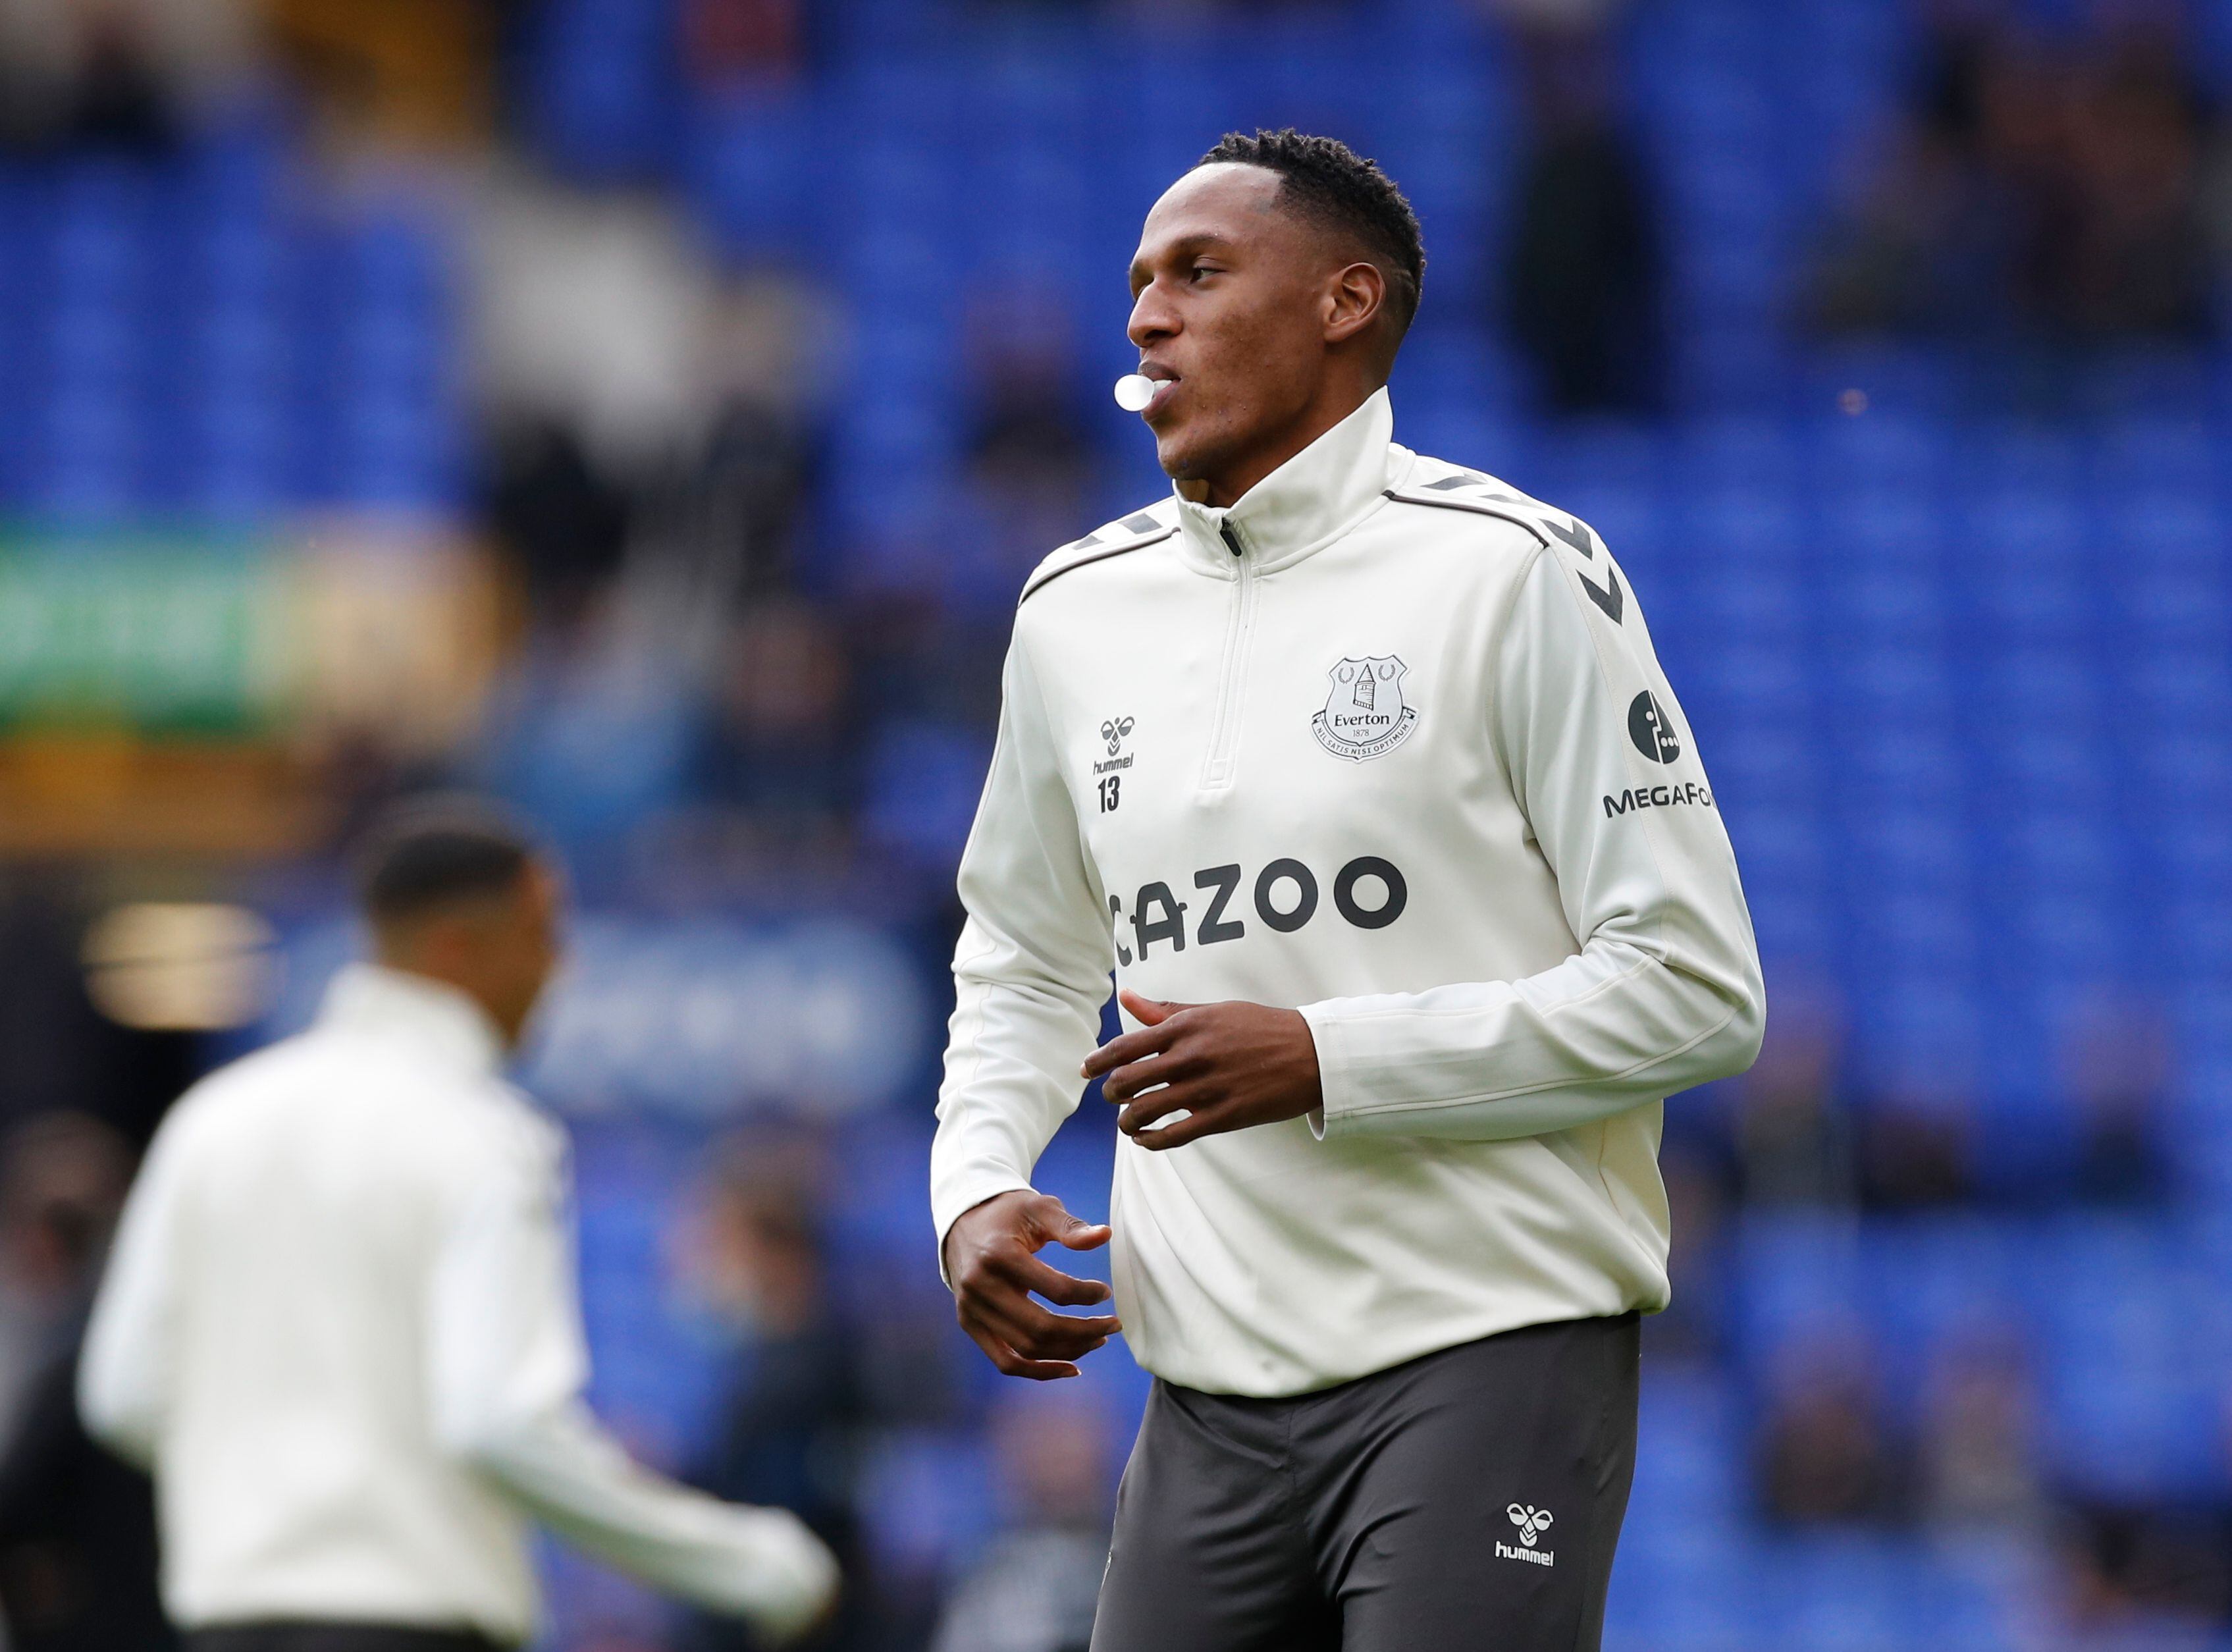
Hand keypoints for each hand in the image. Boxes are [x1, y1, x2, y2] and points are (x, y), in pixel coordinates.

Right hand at [942, 1190, 1119, 1379]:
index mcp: (999, 1255)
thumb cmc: (1009, 1213)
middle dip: (1085, 1331)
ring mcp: (971, 1310)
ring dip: (1068, 1351)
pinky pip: (1006, 1362)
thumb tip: (1105, 1236)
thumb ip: (1070, 1227)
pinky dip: (1039, 1371)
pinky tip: (1071, 1367)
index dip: (1088, 1295)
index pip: (1055, 1289)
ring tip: (1098, 1339)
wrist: (963, 1220)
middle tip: (1114, 1325)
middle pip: (1041, 1328)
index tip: (1106, 1293)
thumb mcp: (1039, 1208)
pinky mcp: (970, 1324)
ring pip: (1026, 1349)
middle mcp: (980, 1287)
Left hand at [1083, 989, 1321, 1150]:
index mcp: (1186, 1026)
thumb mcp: (1213, 1010)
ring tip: (1128, 1123)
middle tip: (1111, 1097)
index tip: (1085, 1070)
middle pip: (1127, 1081)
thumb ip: (1167, 1010)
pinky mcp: (1222, 1116)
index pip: (1125, 1046)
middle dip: (1110, 1094)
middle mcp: (1190, 1056)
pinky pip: (1173, 1136)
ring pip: (1144, 1112)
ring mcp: (1206, 1088)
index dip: (1098, 1061)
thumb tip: (1128, 999)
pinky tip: (1147, 1139)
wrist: (1310, 1053)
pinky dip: (1150, 1141)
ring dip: (1127, 1122)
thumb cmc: (1260, 1027)